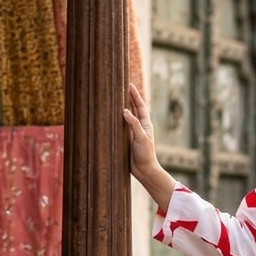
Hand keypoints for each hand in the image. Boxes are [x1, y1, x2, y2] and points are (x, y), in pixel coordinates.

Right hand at [123, 84, 175, 209]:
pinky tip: (109, 116)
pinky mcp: (126, 140)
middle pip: (133, 108)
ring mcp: (132, 133)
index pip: (139, 106)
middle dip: (128, 97)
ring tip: (114, 97)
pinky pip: (120, 126)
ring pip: (126, 116)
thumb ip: (133, 124)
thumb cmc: (145, 154)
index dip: (134, 95)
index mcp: (145, 124)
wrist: (144, 170)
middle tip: (121, 86)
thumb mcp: (141, 138)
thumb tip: (125, 111)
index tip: (129, 84)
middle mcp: (139, 126)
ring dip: (121, 106)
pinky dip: (116, 119)